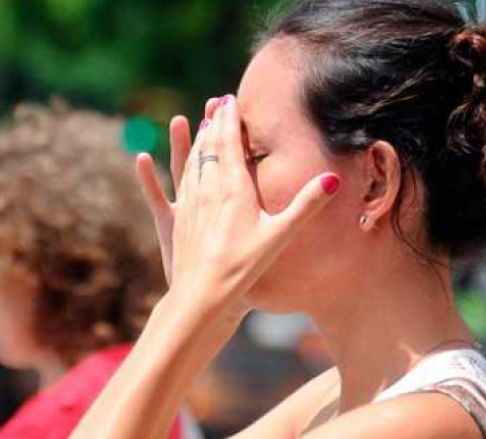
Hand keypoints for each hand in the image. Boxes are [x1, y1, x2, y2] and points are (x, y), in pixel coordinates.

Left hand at [139, 95, 340, 319]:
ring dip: (196, 140)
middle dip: (214, 123)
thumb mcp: (280, 235)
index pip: (230, 144)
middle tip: (217, 103)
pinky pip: (171, 187)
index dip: (230, 120)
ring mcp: (190, 204)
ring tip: (199, 123)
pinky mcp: (177, 220)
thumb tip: (332, 179)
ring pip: (191, 163)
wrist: (203, 294)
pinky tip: (154, 160)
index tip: (230, 98)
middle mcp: (208, 190)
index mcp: (233, 188)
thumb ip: (305, 206)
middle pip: (209, 147)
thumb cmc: (244, 267)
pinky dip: (166, 169)